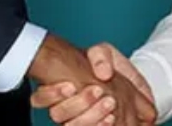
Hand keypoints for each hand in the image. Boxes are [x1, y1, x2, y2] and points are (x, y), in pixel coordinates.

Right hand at [31, 42, 154, 124]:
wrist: (131, 88)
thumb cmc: (112, 71)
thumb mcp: (105, 54)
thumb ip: (100, 56)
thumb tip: (102, 73)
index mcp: (60, 88)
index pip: (40, 98)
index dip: (51, 95)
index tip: (71, 86)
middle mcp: (65, 108)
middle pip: (57, 114)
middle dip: (78, 103)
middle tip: (98, 91)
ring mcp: (78, 121)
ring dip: (91, 116)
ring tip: (110, 102)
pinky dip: (99, 125)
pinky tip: (111, 118)